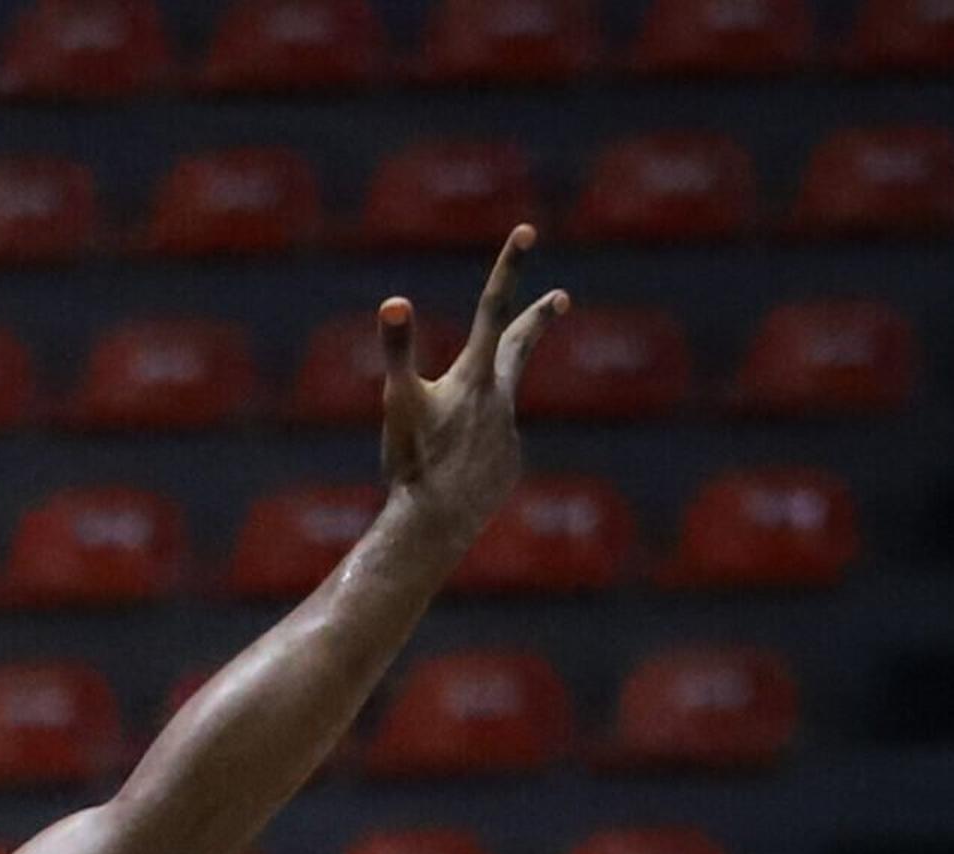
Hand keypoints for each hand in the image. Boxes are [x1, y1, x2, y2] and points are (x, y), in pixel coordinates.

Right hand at [378, 225, 570, 550]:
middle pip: (519, 347)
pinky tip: (450, 481)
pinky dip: (467, 458)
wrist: (438, 523)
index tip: (526, 230)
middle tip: (558, 298)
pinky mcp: (508, 465)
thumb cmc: (414, 460)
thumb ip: (397, 349)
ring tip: (442, 447)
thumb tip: (394, 302)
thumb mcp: (397, 401)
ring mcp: (508, 432)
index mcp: (475, 375)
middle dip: (536, 319)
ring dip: (468, 419)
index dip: (508, 266)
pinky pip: (487, 451)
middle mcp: (501, 397)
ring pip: (490, 411)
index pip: (492, 309)